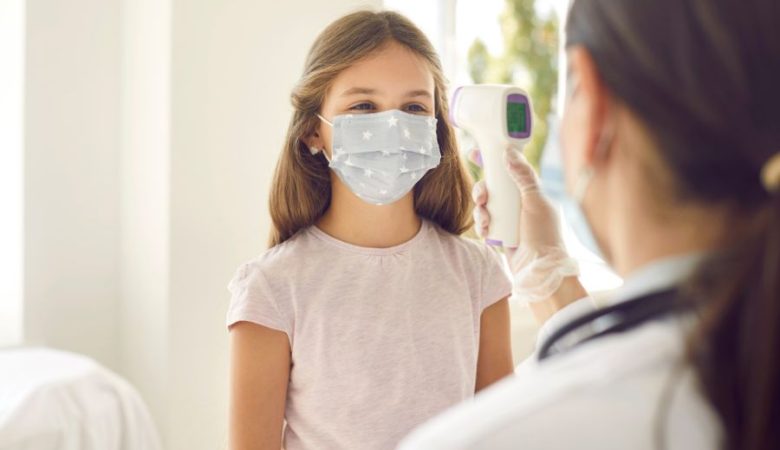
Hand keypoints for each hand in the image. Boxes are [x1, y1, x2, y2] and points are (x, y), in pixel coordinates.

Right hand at [470, 147, 582, 307]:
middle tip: (481, 198)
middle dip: (482, 191)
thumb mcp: (536, 201)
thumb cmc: (544, 235)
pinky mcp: (500, 233)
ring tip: (485, 222)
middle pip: (492, 187)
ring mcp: (508, 219)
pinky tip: (486, 232)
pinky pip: (484, 224)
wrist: (540, 270)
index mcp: (530, 192)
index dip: (493, 160)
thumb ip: (524, 176)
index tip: (475, 153)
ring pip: (485, 206)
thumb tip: (509, 152)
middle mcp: (518, 203)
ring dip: (480, 212)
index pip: (509, 170)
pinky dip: (481, 226)